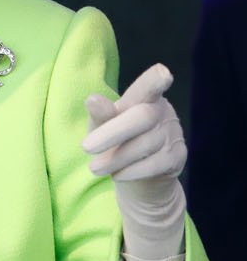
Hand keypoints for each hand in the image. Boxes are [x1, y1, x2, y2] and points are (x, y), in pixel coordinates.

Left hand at [82, 63, 186, 260]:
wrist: (133, 185)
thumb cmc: (111, 149)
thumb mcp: (101, 133)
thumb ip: (101, 116)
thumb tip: (91, 98)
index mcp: (144, 100)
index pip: (152, 85)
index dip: (154, 80)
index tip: (161, 75)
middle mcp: (163, 116)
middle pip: (142, 116)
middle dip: (112, 131)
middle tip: (84, 148)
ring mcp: (174, 138)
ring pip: (147, 143)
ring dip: (117, 156)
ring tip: (94, 168)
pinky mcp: (177, 161)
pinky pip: (155, 166)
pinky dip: (131, 171)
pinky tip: (115, 177)